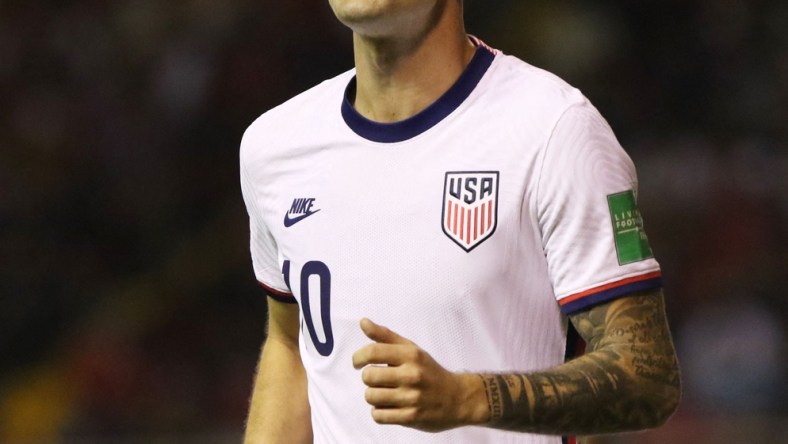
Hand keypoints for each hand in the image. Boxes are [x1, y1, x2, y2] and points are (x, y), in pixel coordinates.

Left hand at [351, 318, 487, 431]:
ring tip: (384, 393)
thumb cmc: (429, 370)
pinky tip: (388, 407)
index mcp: (411, 355)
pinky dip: (379, 412)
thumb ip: (385, 336)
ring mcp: (412, 398)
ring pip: (371, 397)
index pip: (373, 352)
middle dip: (369, 378)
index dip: (358, 357)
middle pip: (368, 376)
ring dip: (373, 396)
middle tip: (378, 379)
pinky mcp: (411, 417)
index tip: (357, 363)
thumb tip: (362, 322)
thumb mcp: (411, 349)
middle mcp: (412, 375)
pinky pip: (378, 415)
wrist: (458, 398)